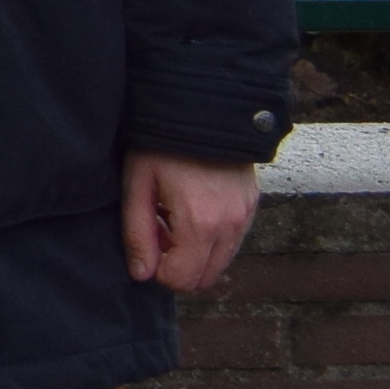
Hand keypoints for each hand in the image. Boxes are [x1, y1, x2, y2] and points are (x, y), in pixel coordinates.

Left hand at [124, 148, 263, 293]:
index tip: (146, 246)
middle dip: (178, 267)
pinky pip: (232, 241)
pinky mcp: (251, 206)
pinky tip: (190, 212)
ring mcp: (245, 217)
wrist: (200, 109)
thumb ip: (138, 234)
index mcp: (200, 224)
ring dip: (195, 254)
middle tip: (157, 234)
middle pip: (205, 277)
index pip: (183, 279)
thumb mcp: (137, 185)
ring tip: (172, 220)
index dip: (158, 271)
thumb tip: (141, 275)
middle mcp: (230, 226)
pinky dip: (211, 239)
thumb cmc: (160, 145)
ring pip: (221, 262)